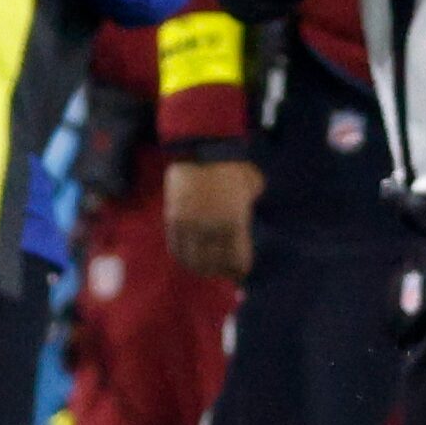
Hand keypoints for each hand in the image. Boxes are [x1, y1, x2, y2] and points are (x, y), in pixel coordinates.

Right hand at [164, 158, 261, 280]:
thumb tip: (246, 224)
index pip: (237, 261)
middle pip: (215, 264)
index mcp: (234, 224)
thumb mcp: (252, 190)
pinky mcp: (173, 220)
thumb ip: (248, 211)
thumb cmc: (233, 168)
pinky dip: (183, 258)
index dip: (239, 271)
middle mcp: (211, 229)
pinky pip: (176, 248)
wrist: (202, 149)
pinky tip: (187, 261)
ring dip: (200, 268)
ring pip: (194, 260)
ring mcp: (190, 225)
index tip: (240, 275)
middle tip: (222, 272)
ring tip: (204, 269)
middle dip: (220, 271)